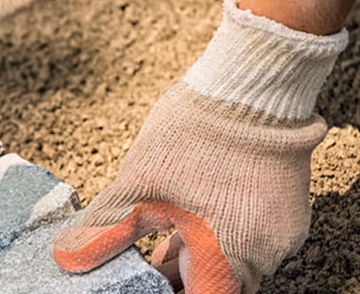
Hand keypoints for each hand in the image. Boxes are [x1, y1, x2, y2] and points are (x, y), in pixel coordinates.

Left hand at [52, 0, 347, 293]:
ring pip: (237, 266)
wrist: (251, 84)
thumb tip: (69, 258)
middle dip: (181, 280)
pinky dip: (224, 240)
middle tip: (147, 268)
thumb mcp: (138, 183)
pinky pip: (255, 242)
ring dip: (201, 261)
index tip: (145, 283)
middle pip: (219, 286)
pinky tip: (194, 224)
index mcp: (228, 255)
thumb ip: (105, 229)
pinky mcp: (290, 213)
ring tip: (163, 249)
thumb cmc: (195, 133)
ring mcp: (282, 234)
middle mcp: (264, 254)